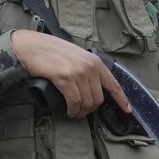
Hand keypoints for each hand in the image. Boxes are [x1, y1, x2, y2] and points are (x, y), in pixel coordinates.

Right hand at [12, 30, 127, 117]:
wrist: (31, 46)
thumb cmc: (51, 51)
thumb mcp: (77, 56)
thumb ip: (87, 68)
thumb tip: (92, 86)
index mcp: (95, 62)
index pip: (114, 84)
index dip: (121, 99)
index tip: (127, 109)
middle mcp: (89, 67)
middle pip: (98, 98)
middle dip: (90, 109)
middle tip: (81, 112)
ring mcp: (78, 72)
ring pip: (87, 102)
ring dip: (80, 112)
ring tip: (74, 112)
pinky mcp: (65, 78)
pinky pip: (74, 101)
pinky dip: (72, 110)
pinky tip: (69, 111)